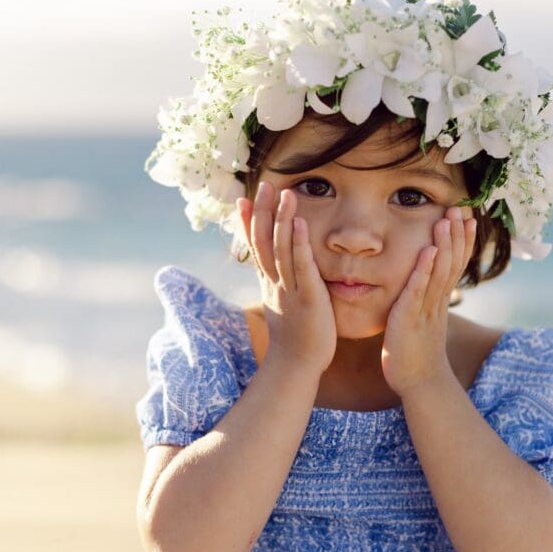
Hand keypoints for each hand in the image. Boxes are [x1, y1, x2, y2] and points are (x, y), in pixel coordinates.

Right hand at [237, 181, 336, 374]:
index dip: (249, 223)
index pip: (256, 247)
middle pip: (265, 242)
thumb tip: (274, 270)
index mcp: (269, 283)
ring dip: (282, 220)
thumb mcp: (282, 304)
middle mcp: (275, 283)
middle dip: (263, 212)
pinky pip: (302, 267)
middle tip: (263, 185)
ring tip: (286, 194)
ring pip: (282, 249)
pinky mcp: (308, 298)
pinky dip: (299, 244)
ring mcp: (289, 290)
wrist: (297, 366)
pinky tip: (300, 223)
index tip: (244, 199)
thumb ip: (279, 284)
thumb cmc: (296, 336)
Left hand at [380, 205, 476, 395]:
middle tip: (460, 210)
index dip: (463, 241)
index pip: (456, 264)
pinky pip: (419, 291)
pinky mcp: (411, 319)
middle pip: (452, 263)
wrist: (420, 384)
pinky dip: (424, 271)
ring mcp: (426, 310)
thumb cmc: (416, 353)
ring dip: (444, 245)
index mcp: (440, 300)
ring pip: (440, 272)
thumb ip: (425, 300)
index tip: (468, 217)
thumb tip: (425, 284)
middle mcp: (438, 302)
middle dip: (457, 235)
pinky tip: (428, 252)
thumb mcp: (423, 320)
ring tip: (446, 221)